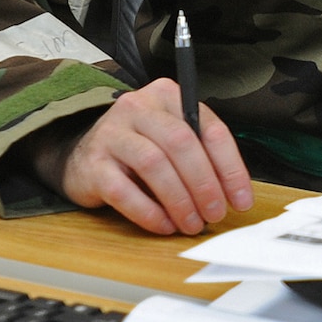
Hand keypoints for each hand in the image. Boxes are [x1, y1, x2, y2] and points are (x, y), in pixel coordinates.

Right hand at [29, 79, 253, 234]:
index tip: (241, 200)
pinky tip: (164, 225)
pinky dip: (149, 212)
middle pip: (182, 144)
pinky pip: (124, 191)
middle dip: (205, 185)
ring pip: (154, 165)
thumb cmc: (139, 149)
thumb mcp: (172, 139)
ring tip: (191, 223)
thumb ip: (202, 154)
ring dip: (179, 200)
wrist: (80, 154)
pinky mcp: (92, 165)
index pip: (210, 130)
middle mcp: (138, 109)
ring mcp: (111, 134)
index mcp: (168, 97)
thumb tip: (233, 194)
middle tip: (215, 214)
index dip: (231, 168)